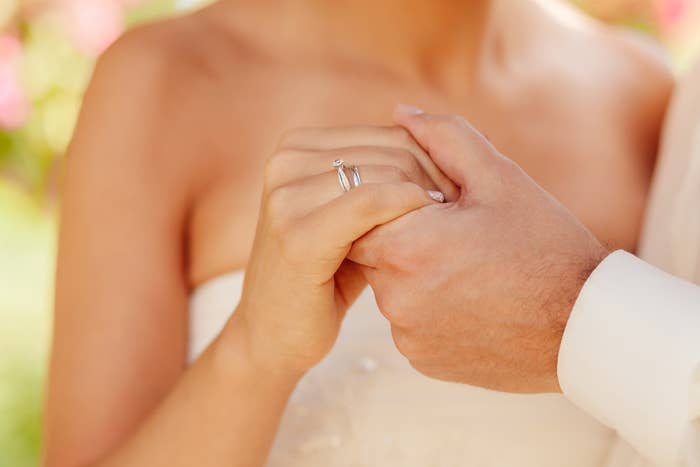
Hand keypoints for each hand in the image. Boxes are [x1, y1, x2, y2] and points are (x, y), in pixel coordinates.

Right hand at [225, 125, 457, 379]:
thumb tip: (437, 145)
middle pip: (392, 151)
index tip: (458, 197)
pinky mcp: (296, 234)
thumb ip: (378, 180)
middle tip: (459, 217)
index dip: (435, 164)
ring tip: (446, 230)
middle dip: (436, 181)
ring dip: (426, 199)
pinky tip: (426, 234)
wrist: (272, 335)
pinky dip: (407, 211)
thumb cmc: (324, 276)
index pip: (389, 135)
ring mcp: (286, 196)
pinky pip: (370, 203)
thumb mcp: (350, 217)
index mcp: (297, 147)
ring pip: (386, 173)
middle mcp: (286, 161)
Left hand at [349, 106, 608, 392]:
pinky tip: (468, 299)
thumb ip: (444, 139)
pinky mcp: (421, 359)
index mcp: (408, 246)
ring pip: (388, 289)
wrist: (582, 326)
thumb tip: (400, 113)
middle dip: (401, 236)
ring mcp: (408, 334)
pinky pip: (407, 323)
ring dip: (413, 273)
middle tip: (450, 235)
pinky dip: (426, 308)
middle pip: (370, 251)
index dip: (391, 202)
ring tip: (465, 268)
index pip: (361, 212)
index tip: (426, 205)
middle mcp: (397, 297)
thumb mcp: (499, 179)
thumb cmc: (544, 246)